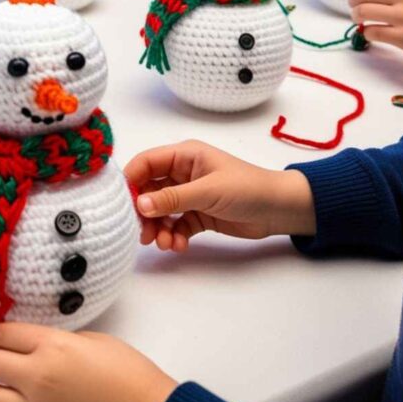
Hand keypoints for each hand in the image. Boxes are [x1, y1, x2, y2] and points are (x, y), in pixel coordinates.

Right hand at [125, 139, 315, 250]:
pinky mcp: (198, 215)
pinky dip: (173, 236)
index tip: (123, 205)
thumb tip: (140, 205)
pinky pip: (176, 225)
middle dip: (144, 212)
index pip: (146, 163)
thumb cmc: (246, 188)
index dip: (131, 181)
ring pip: (161, 211)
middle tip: (142, 233)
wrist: (279, 209)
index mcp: (184, 156)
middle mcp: (183, 173)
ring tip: (163, 243)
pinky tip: (178, 246)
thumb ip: (173, 198)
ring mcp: (190, 195)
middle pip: (150, 190)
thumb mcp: (208, 191)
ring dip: (158, 227)